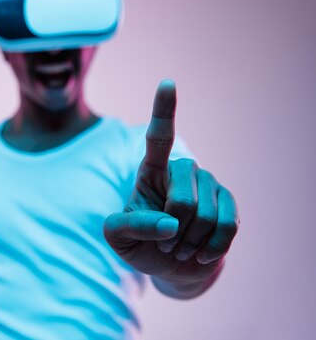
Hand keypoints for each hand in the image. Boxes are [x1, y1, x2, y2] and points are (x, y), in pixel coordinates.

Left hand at [103, 80, 238, 289]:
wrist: (170, 263)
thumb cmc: (138, 242)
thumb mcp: (117, 237)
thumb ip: (131, 226)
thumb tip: (169, 223)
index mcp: (151, 170)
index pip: (158, 137)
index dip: (164, 111)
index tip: (168, 83)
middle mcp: (182, 171)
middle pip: (183, 200)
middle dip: (173, 230)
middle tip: (165, 243)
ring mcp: (209, 185)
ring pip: (206, 217)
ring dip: (189, 243)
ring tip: (179, 247)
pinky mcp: (229, 204)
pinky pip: (228, 227)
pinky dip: (211, 249)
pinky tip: (200, 255)